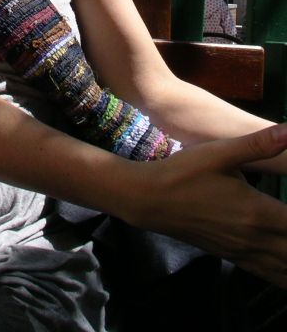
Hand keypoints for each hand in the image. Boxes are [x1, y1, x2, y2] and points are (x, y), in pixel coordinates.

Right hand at [124, 124, 286, 286]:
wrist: (149, 199)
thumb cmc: (183, 172)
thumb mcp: (219, 153)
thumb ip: (258, 145)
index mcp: (258, 212)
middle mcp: (255, 237)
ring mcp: (243, 250)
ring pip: (285, 271)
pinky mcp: (231, 255)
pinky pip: (268, 274)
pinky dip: (284, 278)